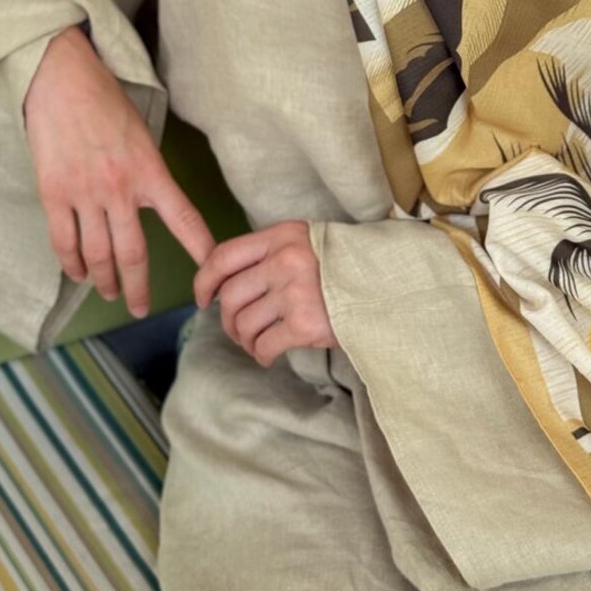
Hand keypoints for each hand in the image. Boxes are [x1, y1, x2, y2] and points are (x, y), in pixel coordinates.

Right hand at [23, 23, 214, 316]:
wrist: (61, 80)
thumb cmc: (105, 101)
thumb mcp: (141, 133)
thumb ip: (147, 171)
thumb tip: (149, 202)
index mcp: (150, 170)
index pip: (183, 218)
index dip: (199, 248)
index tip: (210, 273)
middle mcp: (120, 188)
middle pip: (133, 252)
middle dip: (138, 286)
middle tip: (141, 308)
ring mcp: (85, 193)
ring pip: (98, 254)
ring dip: (104, 280)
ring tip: (109, 292)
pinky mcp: (54, 194)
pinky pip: (64, 241)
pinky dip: (71, 263)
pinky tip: (77, 274)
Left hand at [194, 220, 337, 366]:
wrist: (388, 286)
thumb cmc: (343, 267)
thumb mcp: (306, 244)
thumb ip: (270, 254)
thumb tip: (224, 283)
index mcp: (282, 236)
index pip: (224, 256)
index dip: (204, 281)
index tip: (203, 298)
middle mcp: (285, 260)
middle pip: (230, 296)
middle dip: (228, 320)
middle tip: (239, 331)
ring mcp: (295, 292)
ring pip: (244, 324)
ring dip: (245, 340)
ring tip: (258, 343)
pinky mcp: (305, 324)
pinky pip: (264, 345)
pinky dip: (262, 355)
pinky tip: (271, 354)